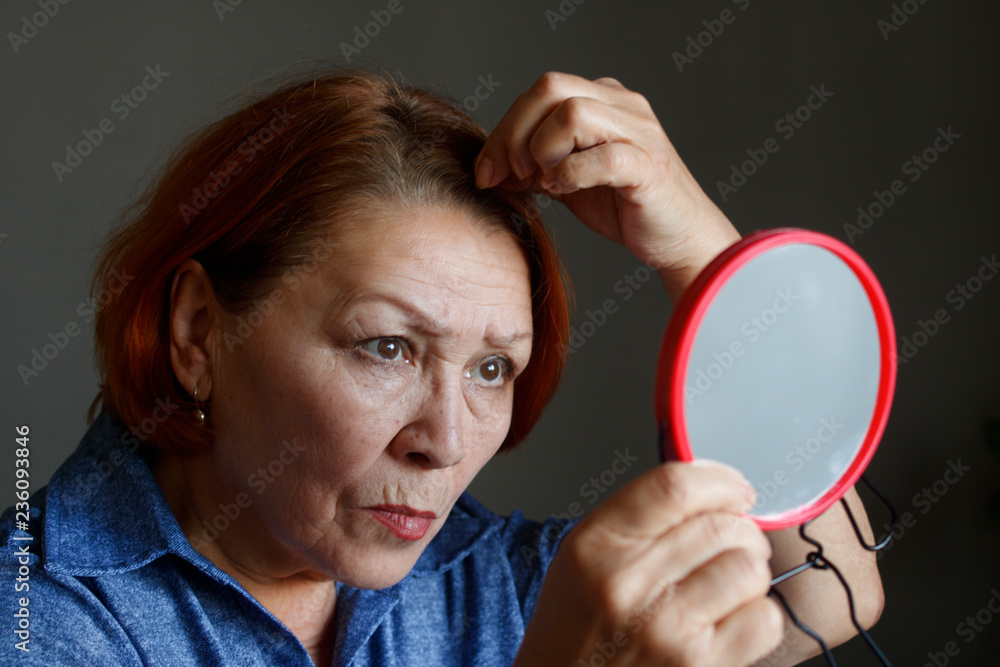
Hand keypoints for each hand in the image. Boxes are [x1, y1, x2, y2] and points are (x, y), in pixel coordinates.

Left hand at [475, 72, 740, 300]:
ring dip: (542, 149)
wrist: (679, 240)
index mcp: (603, 100)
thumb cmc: (625, 210)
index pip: (540, 90)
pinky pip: (602, 156)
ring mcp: (639, 132)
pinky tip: (561, 190)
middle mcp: (622, 106)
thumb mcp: (567, 183)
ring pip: (574, 113)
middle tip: (509, 174)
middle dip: (514, 133)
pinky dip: (570, 173)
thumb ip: (534, 167)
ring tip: (541, 181)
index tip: (487, 170)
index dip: (504, 127)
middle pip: (550, 88)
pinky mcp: (648, 166)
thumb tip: (489, 170)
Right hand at [513, 461, 783, 666]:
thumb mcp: (582, 556)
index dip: (720, 481)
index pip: (674, 487)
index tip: (735, 489)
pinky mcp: (697, 665)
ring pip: (748, 570)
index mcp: (598, 543)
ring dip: (750, 572)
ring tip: (729, 583)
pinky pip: (763, 620)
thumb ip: (639, 519)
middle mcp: (629, 582)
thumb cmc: (574, 628)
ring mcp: (666, 627)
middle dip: (742, 529)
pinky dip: (759, 615)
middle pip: (721, 526)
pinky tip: (732, 619)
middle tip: (734, 542)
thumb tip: (713, 492)